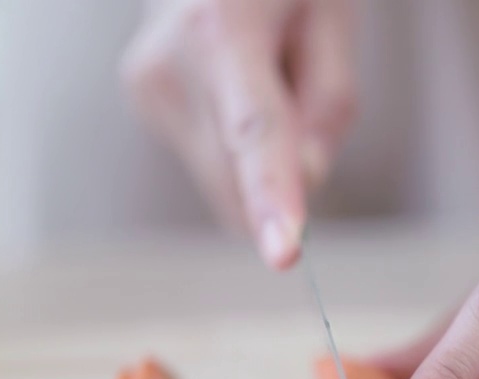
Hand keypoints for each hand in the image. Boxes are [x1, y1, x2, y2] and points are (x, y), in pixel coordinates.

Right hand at [120, 0, 356, 269]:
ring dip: (259, 158)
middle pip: (240, 176)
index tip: (285, 255)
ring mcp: (148, 86)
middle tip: (301, 93)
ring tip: (263, 72)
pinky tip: (235, 83)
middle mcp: (171, 64)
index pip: (255, 132)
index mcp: (222, 29)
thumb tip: (307, 183)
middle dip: (284, 175)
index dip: (272, 197)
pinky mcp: (143, 100)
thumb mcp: (334, 16)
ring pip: (225, 181)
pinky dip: (236, 145)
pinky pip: (211, 162)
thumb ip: (330, 104)